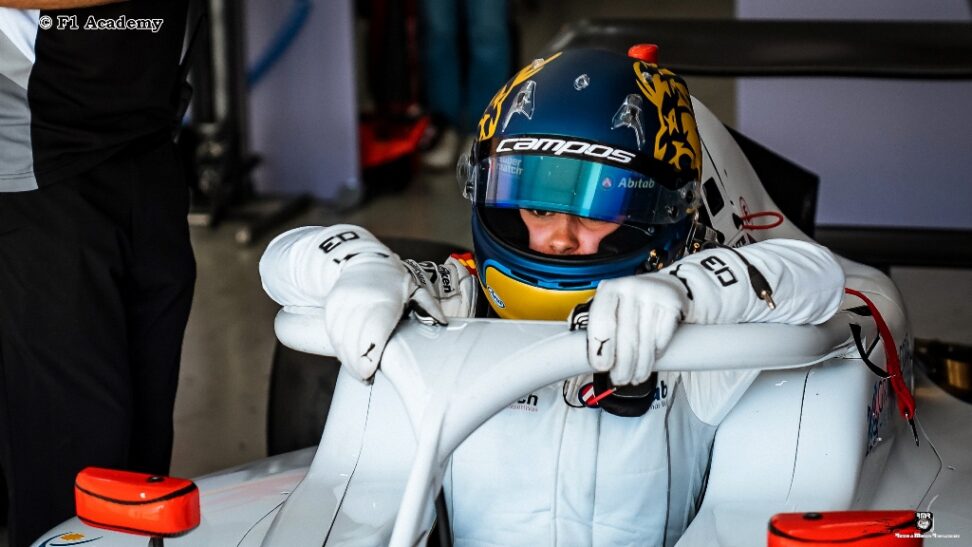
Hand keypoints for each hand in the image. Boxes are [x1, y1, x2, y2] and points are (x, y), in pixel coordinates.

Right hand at [322, 254, 446, 380]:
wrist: (363, 258)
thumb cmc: (393, 281)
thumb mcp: (415, 290)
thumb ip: (429, 307)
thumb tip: (442, 324)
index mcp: (386, 299)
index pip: (373, 332)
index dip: (369, 356)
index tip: (369, 373)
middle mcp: (362, 299)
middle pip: (354, 340)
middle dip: (358, 364)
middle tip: (367, 378)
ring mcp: (345, 301)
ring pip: (341, 338)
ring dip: (348, 359)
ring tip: (359, 373)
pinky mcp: (333, 305)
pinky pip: (333, 332)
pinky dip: (340, 349)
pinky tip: (349, 359)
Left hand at [586, 275, 686, 384]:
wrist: (663, 286)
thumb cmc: (629, 304)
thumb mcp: (611, 307)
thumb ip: (600, 329)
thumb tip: (593, 362)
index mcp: (609, 290)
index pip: (601, 321)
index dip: (600, 347)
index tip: (601, 367)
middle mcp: (630, 289)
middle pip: (625, 335)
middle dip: (622, 364)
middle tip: (620, 379)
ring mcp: (653, 295)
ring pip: (646, 341)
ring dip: (640, 366)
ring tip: (635, 377)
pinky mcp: (672, 304)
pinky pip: (662, 338)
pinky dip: (657, 354)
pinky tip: (651, 360)